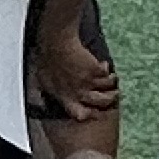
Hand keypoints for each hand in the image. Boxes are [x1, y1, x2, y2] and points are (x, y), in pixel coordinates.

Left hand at [28, 8, 116, 123]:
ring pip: (108, 88)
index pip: (80, 114)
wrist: (57, 44)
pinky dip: (106, 68)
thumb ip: (53, 91)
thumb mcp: (45, 81)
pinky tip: (104, 64)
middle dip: (110, 99)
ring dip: (112, 83)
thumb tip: (51, 95)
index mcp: (66, 98)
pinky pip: (106, 72)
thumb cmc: (47, 61)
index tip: (94, 111)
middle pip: (102, 102)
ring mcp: (89, 82)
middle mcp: (80, 93)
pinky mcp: (96, 70)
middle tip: (113, 94)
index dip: (89, 114)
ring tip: (112, 79)